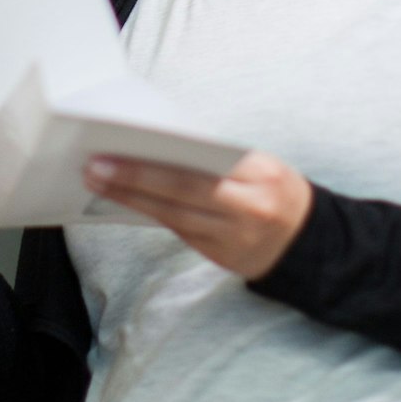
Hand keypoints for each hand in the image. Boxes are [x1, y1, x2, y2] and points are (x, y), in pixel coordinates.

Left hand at [83, 150, 311, 279]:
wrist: (306, 241)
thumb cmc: (274, 190)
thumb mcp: (261, 165)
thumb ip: (220, 158)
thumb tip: (162, 145)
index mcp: (260, 174)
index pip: (201, 166)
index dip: (158, 160)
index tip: (121, 145)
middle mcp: (248, 208)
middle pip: (182, 192)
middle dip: (134, 179)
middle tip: (94, 167)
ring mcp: (233, 237)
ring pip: (174, 216)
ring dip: (132, 198)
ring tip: (98, 182)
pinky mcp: (221, 256)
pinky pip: (179, 231)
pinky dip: (150, 214)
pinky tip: (125, 200)